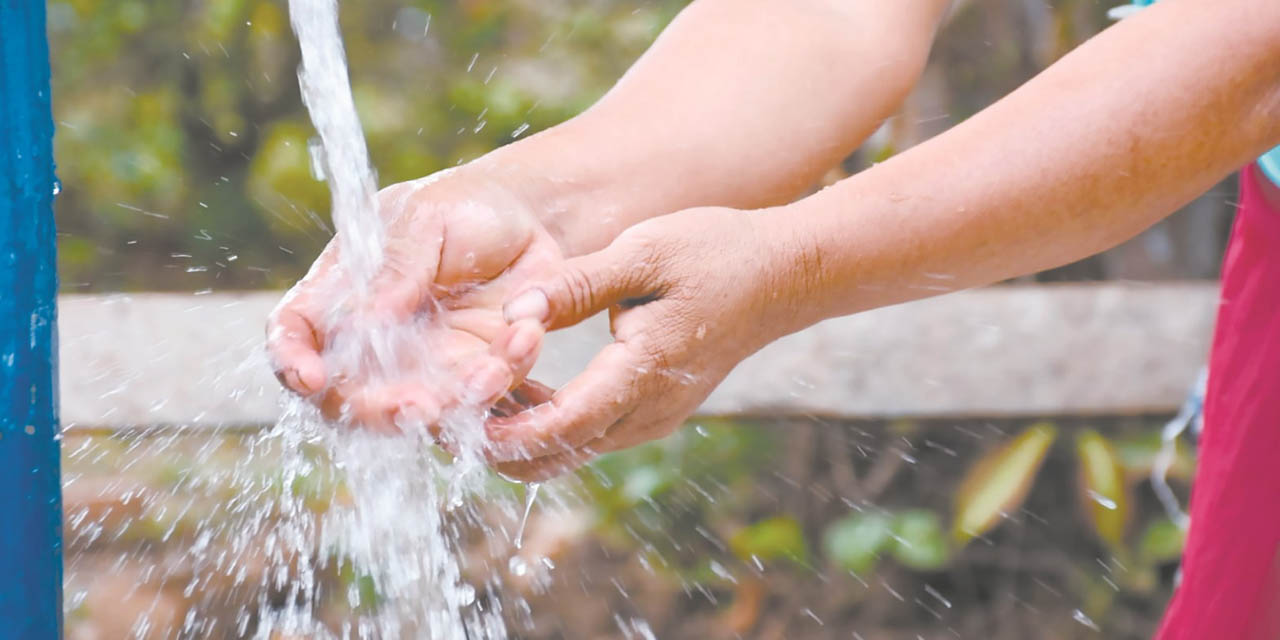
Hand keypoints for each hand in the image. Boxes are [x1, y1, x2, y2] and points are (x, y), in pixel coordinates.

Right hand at [266, 164, 565, 431]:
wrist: (529, 218)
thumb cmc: (462, 206)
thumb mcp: (426, 219)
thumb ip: (396, 268)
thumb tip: (365, 320)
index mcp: (341, 291)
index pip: (295, 331)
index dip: (291, 359)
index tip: (309, 379)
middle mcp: (373, 341)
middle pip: (349, 397)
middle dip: (380, 411)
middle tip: (421, 406)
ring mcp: (423, 366)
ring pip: (422, 411)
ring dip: (457, 401)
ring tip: (493, 367)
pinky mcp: (474, 376)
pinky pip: (483, 398)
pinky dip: (505, 375)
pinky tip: (526, 334)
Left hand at [484, 207, 805, 480]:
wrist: (781, 276)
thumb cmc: (715, 254)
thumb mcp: (644, 252)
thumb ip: (576, 284)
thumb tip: (514, 309)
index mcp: (643, 373)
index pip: (562, 427)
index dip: (503, 432)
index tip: (452, 419)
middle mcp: (647, 411)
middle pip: (555, 455)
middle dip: (494, 444)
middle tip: (439, 412)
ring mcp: (651, 417)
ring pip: (568, 450)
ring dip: (516, 435)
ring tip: (464, 395)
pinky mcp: (650, 410)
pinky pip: (586, 433)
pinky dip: (544, 423)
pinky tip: (512, 386)